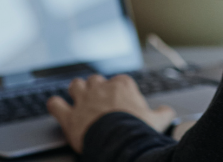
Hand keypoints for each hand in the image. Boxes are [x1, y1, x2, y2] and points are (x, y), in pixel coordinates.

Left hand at [46, 74, 175, 153]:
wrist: (118, 142)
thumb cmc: (137, 130)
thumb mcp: (157, 121)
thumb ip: (163, 113)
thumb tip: (167, 111)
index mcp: (122, 85)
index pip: (119, 81)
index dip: (118, 90)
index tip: (120, 100)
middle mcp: (101, 88)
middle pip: (95, 80)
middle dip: (96, 88)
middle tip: (98, 98)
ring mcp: (83, 100)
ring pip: (75, 85)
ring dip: (76, 90)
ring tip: (77, 96)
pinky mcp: (69, 116)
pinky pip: (55, 104)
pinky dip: (55, 106)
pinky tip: (56, 107)